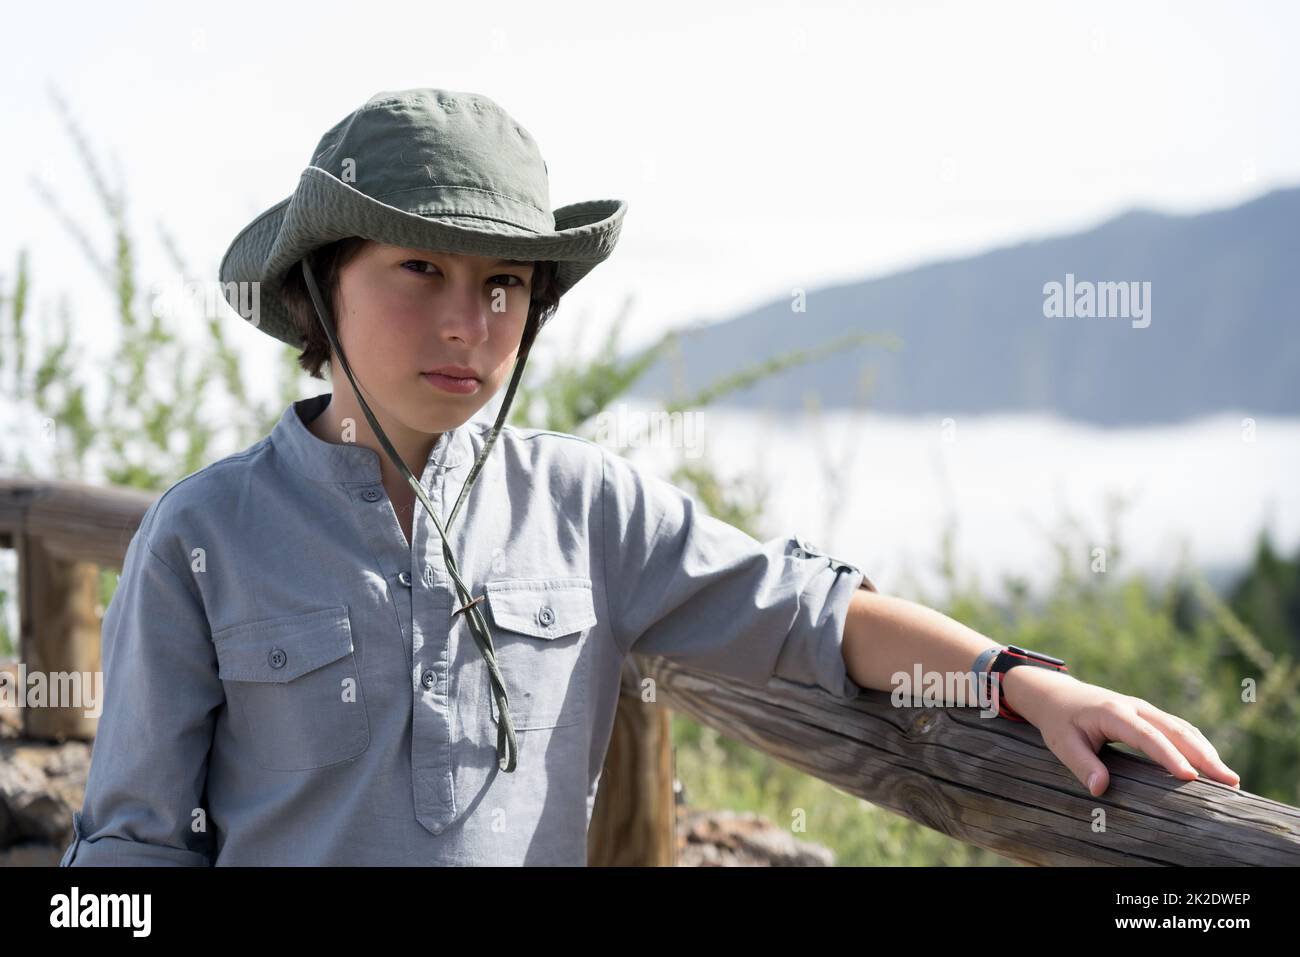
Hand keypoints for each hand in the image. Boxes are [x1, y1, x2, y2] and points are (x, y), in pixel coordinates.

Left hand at [998, 666, 1241, 796]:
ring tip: (1229, 778)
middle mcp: (1135, 707)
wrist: (1057, 694)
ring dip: (1206, 751)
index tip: (1190, 776)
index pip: (1147, 736)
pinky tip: (1211, 763)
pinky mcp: (1150, 715)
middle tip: (1228, 781)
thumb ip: (1081, 764)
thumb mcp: (1062, 743)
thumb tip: (1100, 789)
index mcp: (1113, 713)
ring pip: (1182, 728)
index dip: (1169, 755)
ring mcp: (1145, 709)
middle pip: (1175, 730)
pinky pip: (1179, 728)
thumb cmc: (1059, 722)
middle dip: (1203, 755)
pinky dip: (1198, 744)